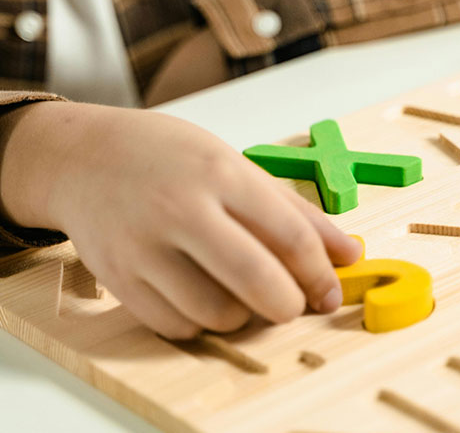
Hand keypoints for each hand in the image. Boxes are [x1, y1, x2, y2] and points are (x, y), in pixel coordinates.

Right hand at [1, 101, 361, 338]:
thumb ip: (296, 212)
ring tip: (242, 293)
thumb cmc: (170, 158)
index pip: (290, 236)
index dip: (320, 274)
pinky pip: (176, 326)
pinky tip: (204, 297)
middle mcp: (182, 209)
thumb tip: (349, 253)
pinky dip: (202, 322)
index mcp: (222, 174)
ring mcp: (144, 246)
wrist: (84, 158)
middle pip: (257, 281)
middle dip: (289, 306)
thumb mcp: (237, 167)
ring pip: (217, 314)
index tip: (330, 293)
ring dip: (244, 316)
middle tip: (294, 304)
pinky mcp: (118, 278)